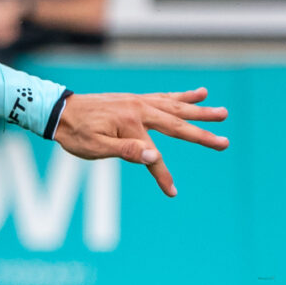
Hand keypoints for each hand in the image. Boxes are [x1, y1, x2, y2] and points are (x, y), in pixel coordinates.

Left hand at [52, 87, 228, 197]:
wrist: (60, 112)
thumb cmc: (75, 134)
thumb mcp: (94, 148)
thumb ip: (125, 151)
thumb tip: (153, 156)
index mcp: (130, 125)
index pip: (154, 156)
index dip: (162, 175)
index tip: (171, 192)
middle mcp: (139, 110)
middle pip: (177, 125)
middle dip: (202, 136)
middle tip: (225, 143)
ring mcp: (139, 103)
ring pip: (177, 108)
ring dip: (200, 111)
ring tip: (222, 113)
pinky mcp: (136, 100)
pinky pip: (165, 98)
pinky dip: (183, 97)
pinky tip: (199, 93)